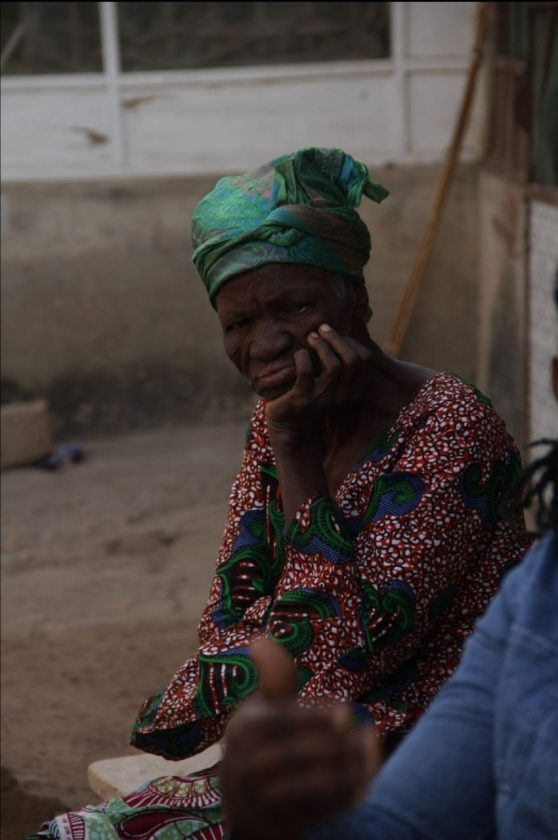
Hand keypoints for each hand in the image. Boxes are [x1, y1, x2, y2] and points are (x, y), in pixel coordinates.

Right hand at [220, 640, 380, 839]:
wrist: (243, 799)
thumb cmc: (263, 739)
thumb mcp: (264, 707)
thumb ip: (274, 678)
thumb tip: (260, 639)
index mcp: (243, 728)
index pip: (281, 721)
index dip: (314, 716)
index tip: (345, 712)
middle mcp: (242, 764)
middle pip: (297, 755)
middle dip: (337, 745)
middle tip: (368, 736)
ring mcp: (256, 799)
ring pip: (307, 787)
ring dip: (346, 772)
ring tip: (371, 758)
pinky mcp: (273, 826)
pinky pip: (312, 814)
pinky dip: (341, 800)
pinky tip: (363, 784)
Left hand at [265, 324, 371, 436]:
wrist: (290, 426)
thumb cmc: (312, 396)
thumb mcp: (333, 382)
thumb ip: (343, 360)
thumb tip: (354, 319)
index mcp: (354, 390)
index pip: (364, 359)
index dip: (350, 341)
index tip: (335, 335)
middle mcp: (343, 396)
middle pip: (352, 360)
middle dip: (337, 338)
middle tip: (322, 329)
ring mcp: (323, 398)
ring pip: (333, 364)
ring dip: (321, 345)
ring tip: (311, 337)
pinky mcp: (302, 399)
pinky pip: (306, 370)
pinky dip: (302, 356)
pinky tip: (298, 355)